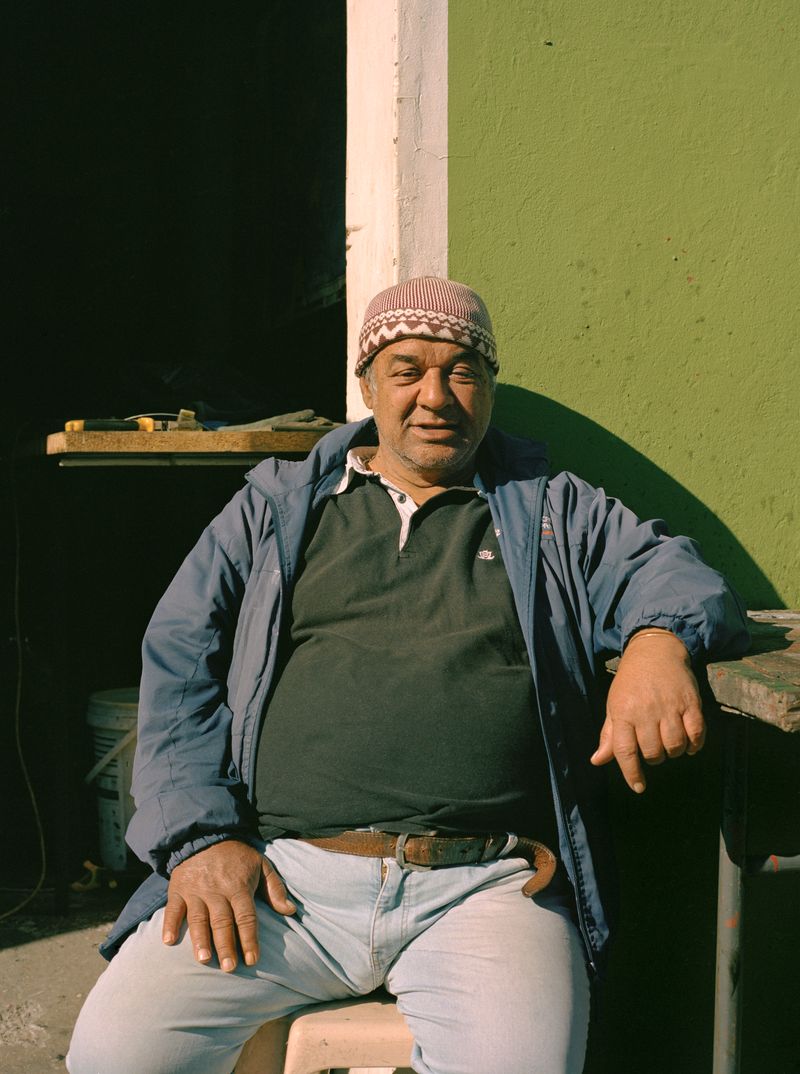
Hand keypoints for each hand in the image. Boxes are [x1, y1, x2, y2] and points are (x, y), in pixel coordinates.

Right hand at [162, 840, 295, 970]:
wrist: (205, 835)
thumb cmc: (236, 856)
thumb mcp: (261, 864)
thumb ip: (275, 888)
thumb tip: (290, 911)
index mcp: (238, 886)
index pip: (246, 917)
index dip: (249, 939)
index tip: (252, 960)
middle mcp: (216, 891)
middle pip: (222, 922)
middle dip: (226, 946)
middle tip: (229, 967)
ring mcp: (195, 891)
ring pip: (198, 919)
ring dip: (200, 940)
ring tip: (203, 960)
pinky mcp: (178, 890)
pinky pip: (173, 909)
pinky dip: (169, 925)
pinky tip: (168, 941)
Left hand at [590, 630, 704, 792]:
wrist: (655, 650)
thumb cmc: (631, 681)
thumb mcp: (614, 704)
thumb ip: (609, 735)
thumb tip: (597, 761)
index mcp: (623, 712)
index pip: (625, 751)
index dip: (632, 773)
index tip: (638, 787)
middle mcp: (646, 710)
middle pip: (653, 752)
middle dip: (654, 759)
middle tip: (654, 750)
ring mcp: (669, 706)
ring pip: (675, 746)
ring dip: (674, 752)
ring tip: (669, 744)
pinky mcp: (690, 702)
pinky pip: (696, 733)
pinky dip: (695, 744)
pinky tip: (689, 744)